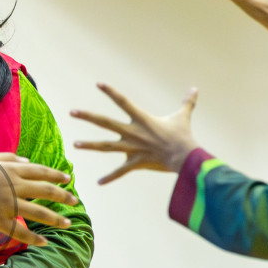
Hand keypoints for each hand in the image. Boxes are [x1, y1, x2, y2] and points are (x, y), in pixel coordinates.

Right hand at [0, 154, 76, 247]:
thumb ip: (11, 158)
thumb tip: (28, 161)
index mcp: (13, 171)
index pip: (41, 172)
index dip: (56, 175)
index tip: (68, 179)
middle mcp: (15, 187)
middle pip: (45, 191)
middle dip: (63, 197)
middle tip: (75, 201)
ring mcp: (9, 205)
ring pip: (38, 213)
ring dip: (55, 219)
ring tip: (68, 224)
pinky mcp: (0, 221)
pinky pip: (20, 232)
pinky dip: (33, 239)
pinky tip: (45, 243)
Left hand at [72, 84, 199, 184]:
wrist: (185, 157)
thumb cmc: (183, 136)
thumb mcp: (183, 117)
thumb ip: (187, 103)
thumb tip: (196, 89)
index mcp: (141, 119)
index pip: (122, 102)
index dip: (110, 92)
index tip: (98, 84)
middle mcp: (133, 132)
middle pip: (105, 123)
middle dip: (88, 117)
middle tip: (72, 112)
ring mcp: (132, 148)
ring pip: (106, 146)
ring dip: (90, 145)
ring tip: (75, 144)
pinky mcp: (135, 162)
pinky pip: (120, 172)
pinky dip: (110, 178)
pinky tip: (99, 183)